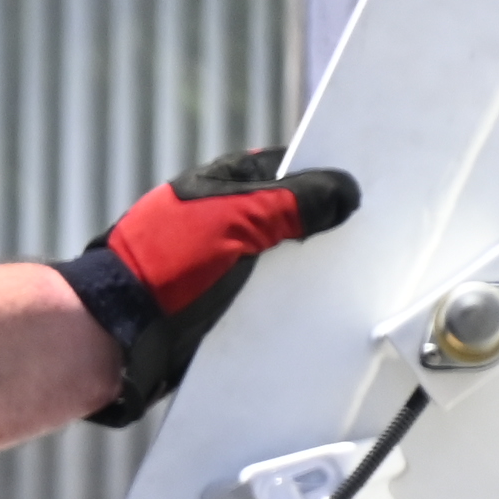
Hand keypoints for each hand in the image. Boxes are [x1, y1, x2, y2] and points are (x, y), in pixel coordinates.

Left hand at [57, 146, 359, 425]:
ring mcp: (223, 261)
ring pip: (283, 257)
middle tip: (379, 234)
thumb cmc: (167, 261)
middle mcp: (224, 219)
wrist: (120, 329)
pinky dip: (296, 299)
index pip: (287, 168)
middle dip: (327, 223)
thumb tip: (345, 189)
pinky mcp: (224, 301)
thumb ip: (290, 204)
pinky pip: (271, 295)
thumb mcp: (235, 221)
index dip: (326, 173)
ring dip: (314, 266)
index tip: (370, 183)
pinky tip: (327, 310)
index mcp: (222, 185)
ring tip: (365, 275)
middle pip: (290, 215)